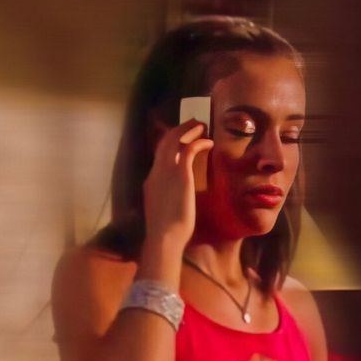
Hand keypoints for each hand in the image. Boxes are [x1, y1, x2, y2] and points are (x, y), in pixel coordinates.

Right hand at [142, 120, 213, 250]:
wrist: (164, 237)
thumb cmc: (167, 232)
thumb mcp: (164, 210)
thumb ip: (168, 199)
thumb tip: (177, 200)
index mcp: (151, 180)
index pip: (159, 154)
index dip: (171, 143)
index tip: (182, 139)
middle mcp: (156, 171)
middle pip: (165, 141)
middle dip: (179, 130)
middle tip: (193, 123)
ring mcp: (166, 170)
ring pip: (175, 139)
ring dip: (189, 130)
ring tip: (201, 125)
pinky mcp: (180, 174)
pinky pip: (189, 149)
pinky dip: (199, 142)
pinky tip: (209, 142)